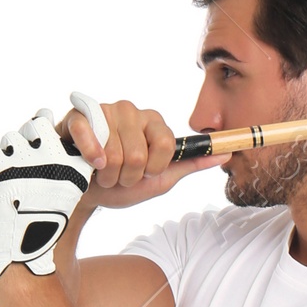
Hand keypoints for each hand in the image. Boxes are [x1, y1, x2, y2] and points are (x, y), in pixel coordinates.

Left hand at [0, 96, 104, 279]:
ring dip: (5, 152)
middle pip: (36, 125)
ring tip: (5, 175)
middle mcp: (54, 161)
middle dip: (25, 139)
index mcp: (74, 168)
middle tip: (20, 165)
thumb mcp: (60, 191)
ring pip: (10, 137)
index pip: (66, 129)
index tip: (44, 154)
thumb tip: (42, 114)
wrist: (19, 258)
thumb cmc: (39, 228)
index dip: (49, 135)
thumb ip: (56, 160)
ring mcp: (27, 163)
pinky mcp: (0, 168)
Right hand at [66, 98, 221, 208]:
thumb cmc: (122, 184)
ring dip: (107, 175)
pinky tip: (89, 163)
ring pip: (114, 153)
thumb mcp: (160, 179)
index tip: (145, 173)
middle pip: (139, 154)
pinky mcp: (79, 116)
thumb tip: (227, 153)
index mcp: (154, 123)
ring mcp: (104, 111)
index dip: (154, 168)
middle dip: (127, 176)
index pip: (167, 145)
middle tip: (119, 176)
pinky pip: (89, 136)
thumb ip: (191, 164)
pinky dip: (90, 158)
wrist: (86, 194)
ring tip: (102, 171)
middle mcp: (131, 111)